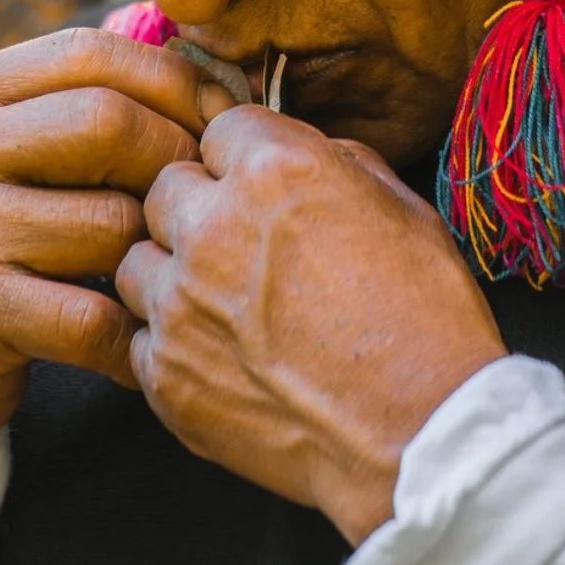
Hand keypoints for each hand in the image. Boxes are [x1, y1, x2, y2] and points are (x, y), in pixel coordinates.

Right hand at [0, 28, 237, 564]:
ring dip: (155, 258)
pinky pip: (95, 316)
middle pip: (110, 121)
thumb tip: (209, 77)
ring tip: (164, 278)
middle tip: (207, 204)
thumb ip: (72, 112)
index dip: (176, 80)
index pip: (90, 52)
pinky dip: (133, 338)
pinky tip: (138, 345)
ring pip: (113, 222)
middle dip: (178, 160)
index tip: (224, 120)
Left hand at [115, 110, 505, 543]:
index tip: (262, 187)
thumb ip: (342, 165)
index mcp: (275, 172)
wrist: (420, 436)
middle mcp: (212, 229)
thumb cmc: (427, 325)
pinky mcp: (164, 375)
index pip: (221, 129)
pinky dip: (172, 343)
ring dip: (173, 273)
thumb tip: (311, 158)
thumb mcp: (407, 212)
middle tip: (242, 246)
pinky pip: (139, 337)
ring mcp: (179, 306)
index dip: (245, 157)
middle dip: (199, 208)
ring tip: (225, 304)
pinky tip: (222, 357)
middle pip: (165, 188)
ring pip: (137, 261)